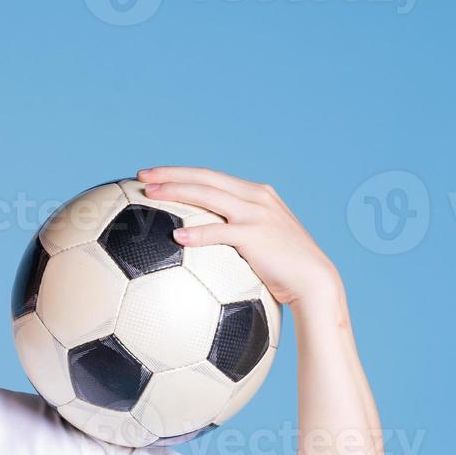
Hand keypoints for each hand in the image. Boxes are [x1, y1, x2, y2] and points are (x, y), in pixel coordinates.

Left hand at [136, 166, 342, 309]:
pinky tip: (176, 238)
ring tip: (150, 196)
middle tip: (142, 176)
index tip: (154, 175)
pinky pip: (220, 232)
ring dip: (176, 192)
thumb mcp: (260, 242)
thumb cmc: (283, 269)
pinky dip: (197, 234)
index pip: (210, 176)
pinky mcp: (256, 235)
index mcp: (255, 194)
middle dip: (171, 174)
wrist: (313, 281)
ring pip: (208, 195)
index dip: (181, 173)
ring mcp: (256, 214)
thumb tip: (201, 242)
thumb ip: (235, 234)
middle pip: (205, 178)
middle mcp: (255, 197)